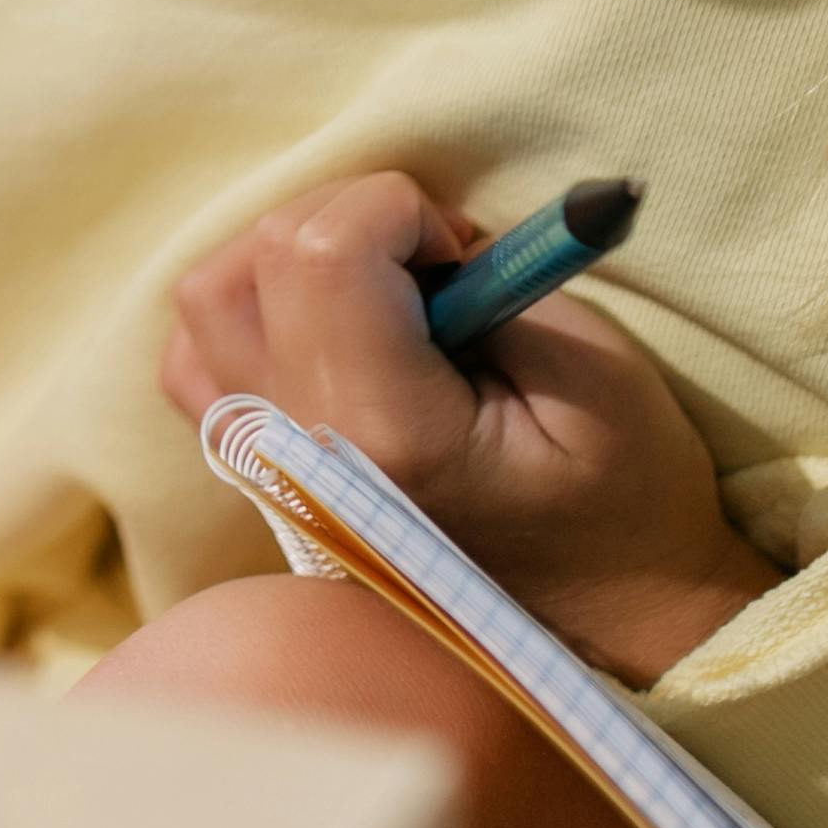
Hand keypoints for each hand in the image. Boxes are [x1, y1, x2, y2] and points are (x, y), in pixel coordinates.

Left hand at [160, 174, 778, 687]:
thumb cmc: (626, 499)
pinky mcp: (263, 473)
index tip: (461, 251)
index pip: (319, 254)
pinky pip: (201, 361)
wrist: (614, 618)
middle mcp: (302, 457)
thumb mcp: (599, 371)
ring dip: (286, 258)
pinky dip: (252, 313)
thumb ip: (498, 278)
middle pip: (251, 262)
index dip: (394, 209)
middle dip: (345, 219)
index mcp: (390, 436)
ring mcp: (268, 472)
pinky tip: (335, 324)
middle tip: (432, 263)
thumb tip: (416, 228)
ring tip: (383, 287)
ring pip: (204, 301)